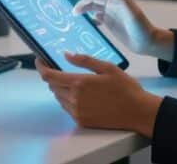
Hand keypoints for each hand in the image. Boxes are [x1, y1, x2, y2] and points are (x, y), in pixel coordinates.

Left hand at [36, 53, 161, 135]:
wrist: (137, 112)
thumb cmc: (125, 87)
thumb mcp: (107, 67)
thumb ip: (85, 60)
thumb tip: (66, 55)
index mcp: (79, 83)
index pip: (49, 76)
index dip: (41, 67)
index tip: (39, 60)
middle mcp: (74, 99)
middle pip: (53, 86)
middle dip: (54, 76)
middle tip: (62, 69)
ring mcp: (77, 112)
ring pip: (59, 97)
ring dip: (61, 88)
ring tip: (75, 82)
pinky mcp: (81, 121)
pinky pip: (67, 108)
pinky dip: (68, 100)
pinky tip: (82, 95)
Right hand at [67, 0, 172, 60]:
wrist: (148, 42)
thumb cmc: (142, 27)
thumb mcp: (133, 13)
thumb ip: (121, 0)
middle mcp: (112, 4)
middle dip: (80, 1)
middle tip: (70, 10)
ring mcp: (110, 14)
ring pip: (92, 8)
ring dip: (83, 9)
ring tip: (74, 16)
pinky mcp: (110, 24)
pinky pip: (96, 18)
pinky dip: (88, 18)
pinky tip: (83, 23)